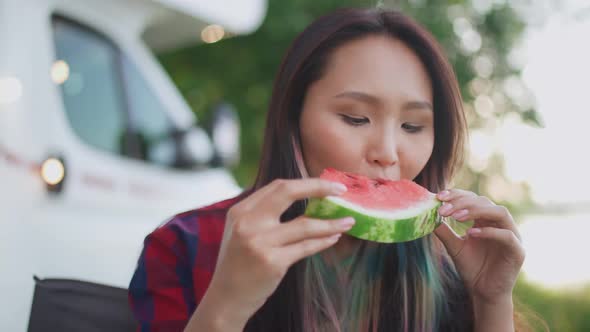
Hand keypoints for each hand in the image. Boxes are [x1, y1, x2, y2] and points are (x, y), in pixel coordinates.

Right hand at [207, 178, 354, 323]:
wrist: (226, 297)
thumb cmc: (239, 263)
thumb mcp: (242, 231)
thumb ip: (264, 214)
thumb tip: (305, 197)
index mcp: (241, 211)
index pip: (278, 186)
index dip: (306, 183)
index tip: (328, 185)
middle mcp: (248, 222)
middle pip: (288, 192)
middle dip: (319, 187)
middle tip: (342, 190)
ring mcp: (260, 242)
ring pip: (305, 224)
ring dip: (331, 223)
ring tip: (348, 221)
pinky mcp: (272, 262)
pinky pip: (306, 247)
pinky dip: (323, 241)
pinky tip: (334, 238)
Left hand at [433, 189, 524, 303]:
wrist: (484, 293)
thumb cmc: (471, 267)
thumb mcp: (454, 247)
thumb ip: (444, 231)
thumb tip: (427, 215)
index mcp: (486, 220)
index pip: (473, 198)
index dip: (457, 194)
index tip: (439, 197)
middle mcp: (500, 224)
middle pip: (485, 202)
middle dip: (462, 203)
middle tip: (444, 209)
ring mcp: (512, 235)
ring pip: (499, 212)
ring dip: (476, 211)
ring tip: (456, 216)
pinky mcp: (518, 251)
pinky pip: (506, 235)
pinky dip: (489, 232)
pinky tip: (470, 233)